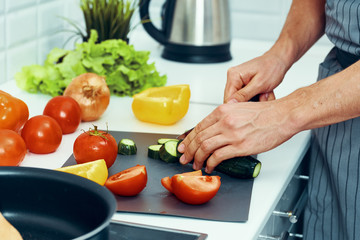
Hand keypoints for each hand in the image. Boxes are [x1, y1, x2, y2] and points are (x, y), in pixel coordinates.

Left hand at [177, 100, 294, 172]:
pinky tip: (210, 167)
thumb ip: (224, 116)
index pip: (199, 127)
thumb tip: (214, 128)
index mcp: (222, 110)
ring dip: (197, 159)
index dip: (188, 139)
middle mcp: (224, 121)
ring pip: (205, 148)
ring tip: (196, 165)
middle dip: (188, 150)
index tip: (183, 146)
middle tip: (184, 158)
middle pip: (198, 138)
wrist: (282, 116)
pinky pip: (218, 157)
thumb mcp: (239, 107)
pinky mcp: (240, 146)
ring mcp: (232, 134)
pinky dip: (210, 164)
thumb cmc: (265, 112)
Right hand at [224, 52, 288, 102]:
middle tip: (262, 98)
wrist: (278, 61)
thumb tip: (231, 103)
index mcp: (233, 76)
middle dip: (248, 103)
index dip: (238, 108)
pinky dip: (254, 98)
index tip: (250, 109)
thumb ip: (244, 95)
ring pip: (240, 100)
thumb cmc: (272, 68)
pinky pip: (244, 97)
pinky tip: (262, 94)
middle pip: (233, 100)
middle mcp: (233, 77)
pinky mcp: (242, 84)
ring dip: (253, 101)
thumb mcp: (259, 84)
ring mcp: (237, 80)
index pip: (227, 99)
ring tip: (264, 94)